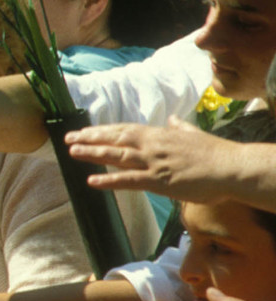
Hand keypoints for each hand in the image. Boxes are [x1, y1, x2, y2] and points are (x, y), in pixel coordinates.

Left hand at [65, 117, 237, 202]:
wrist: (232, 168)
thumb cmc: (216, 154)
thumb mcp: (194, 135)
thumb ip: (180, 128)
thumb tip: (174, 119)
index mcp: (160, 134)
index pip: (124, 130)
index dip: (102, 131)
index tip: (84, 131)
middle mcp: (152, 145)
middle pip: (115, 139)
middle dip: (90, 138)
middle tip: (68, 138)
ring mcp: (154, 162)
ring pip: (117, 156)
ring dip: (93, 153)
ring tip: (72, 152)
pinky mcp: (159, 180)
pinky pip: (128, 180)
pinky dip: (108, 180)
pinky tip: (91, 180)